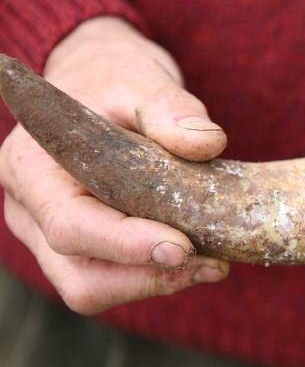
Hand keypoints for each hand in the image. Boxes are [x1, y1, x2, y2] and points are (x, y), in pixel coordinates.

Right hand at [0, 16, 229, 313]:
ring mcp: (51, 234)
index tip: (182, 247)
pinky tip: (199, 257)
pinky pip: (114, 280)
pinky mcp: (82, 246)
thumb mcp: (140, 79)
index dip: (125, 245)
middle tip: (208, 261)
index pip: (70, 225)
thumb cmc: (111, 77)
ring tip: (210, 262)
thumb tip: (207, 142)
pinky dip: (157, 277)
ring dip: (156, 284)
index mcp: (32, 168)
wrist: (100, 81)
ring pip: (95, 289)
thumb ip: (172, 110)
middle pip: (78, 276)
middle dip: (146, 277)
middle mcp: (31, 210)